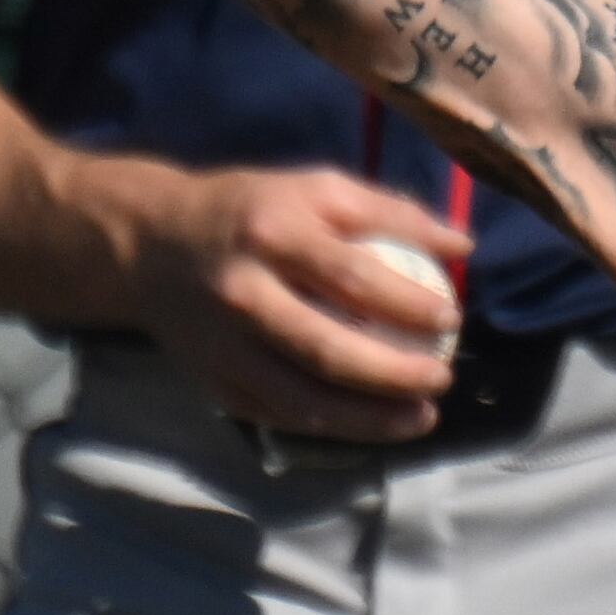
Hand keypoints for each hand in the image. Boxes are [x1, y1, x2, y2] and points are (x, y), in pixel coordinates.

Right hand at [78, 160, 472, 441]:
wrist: (150, 243)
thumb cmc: (253, 210)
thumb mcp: (317, 188)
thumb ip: (391, 211)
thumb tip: (465, 246)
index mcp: (273, 234)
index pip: (352, 277)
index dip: (407, 304)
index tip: (450, 319)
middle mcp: (243, 293)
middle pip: (327, 349)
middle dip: (394, 374)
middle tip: (443, 379)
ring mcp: (223, 346)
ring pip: (302, 399)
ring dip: (369, 419)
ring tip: (422, 417)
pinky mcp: (213, 383)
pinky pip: (280, 415)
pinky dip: (331, 426)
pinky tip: (372, 422)